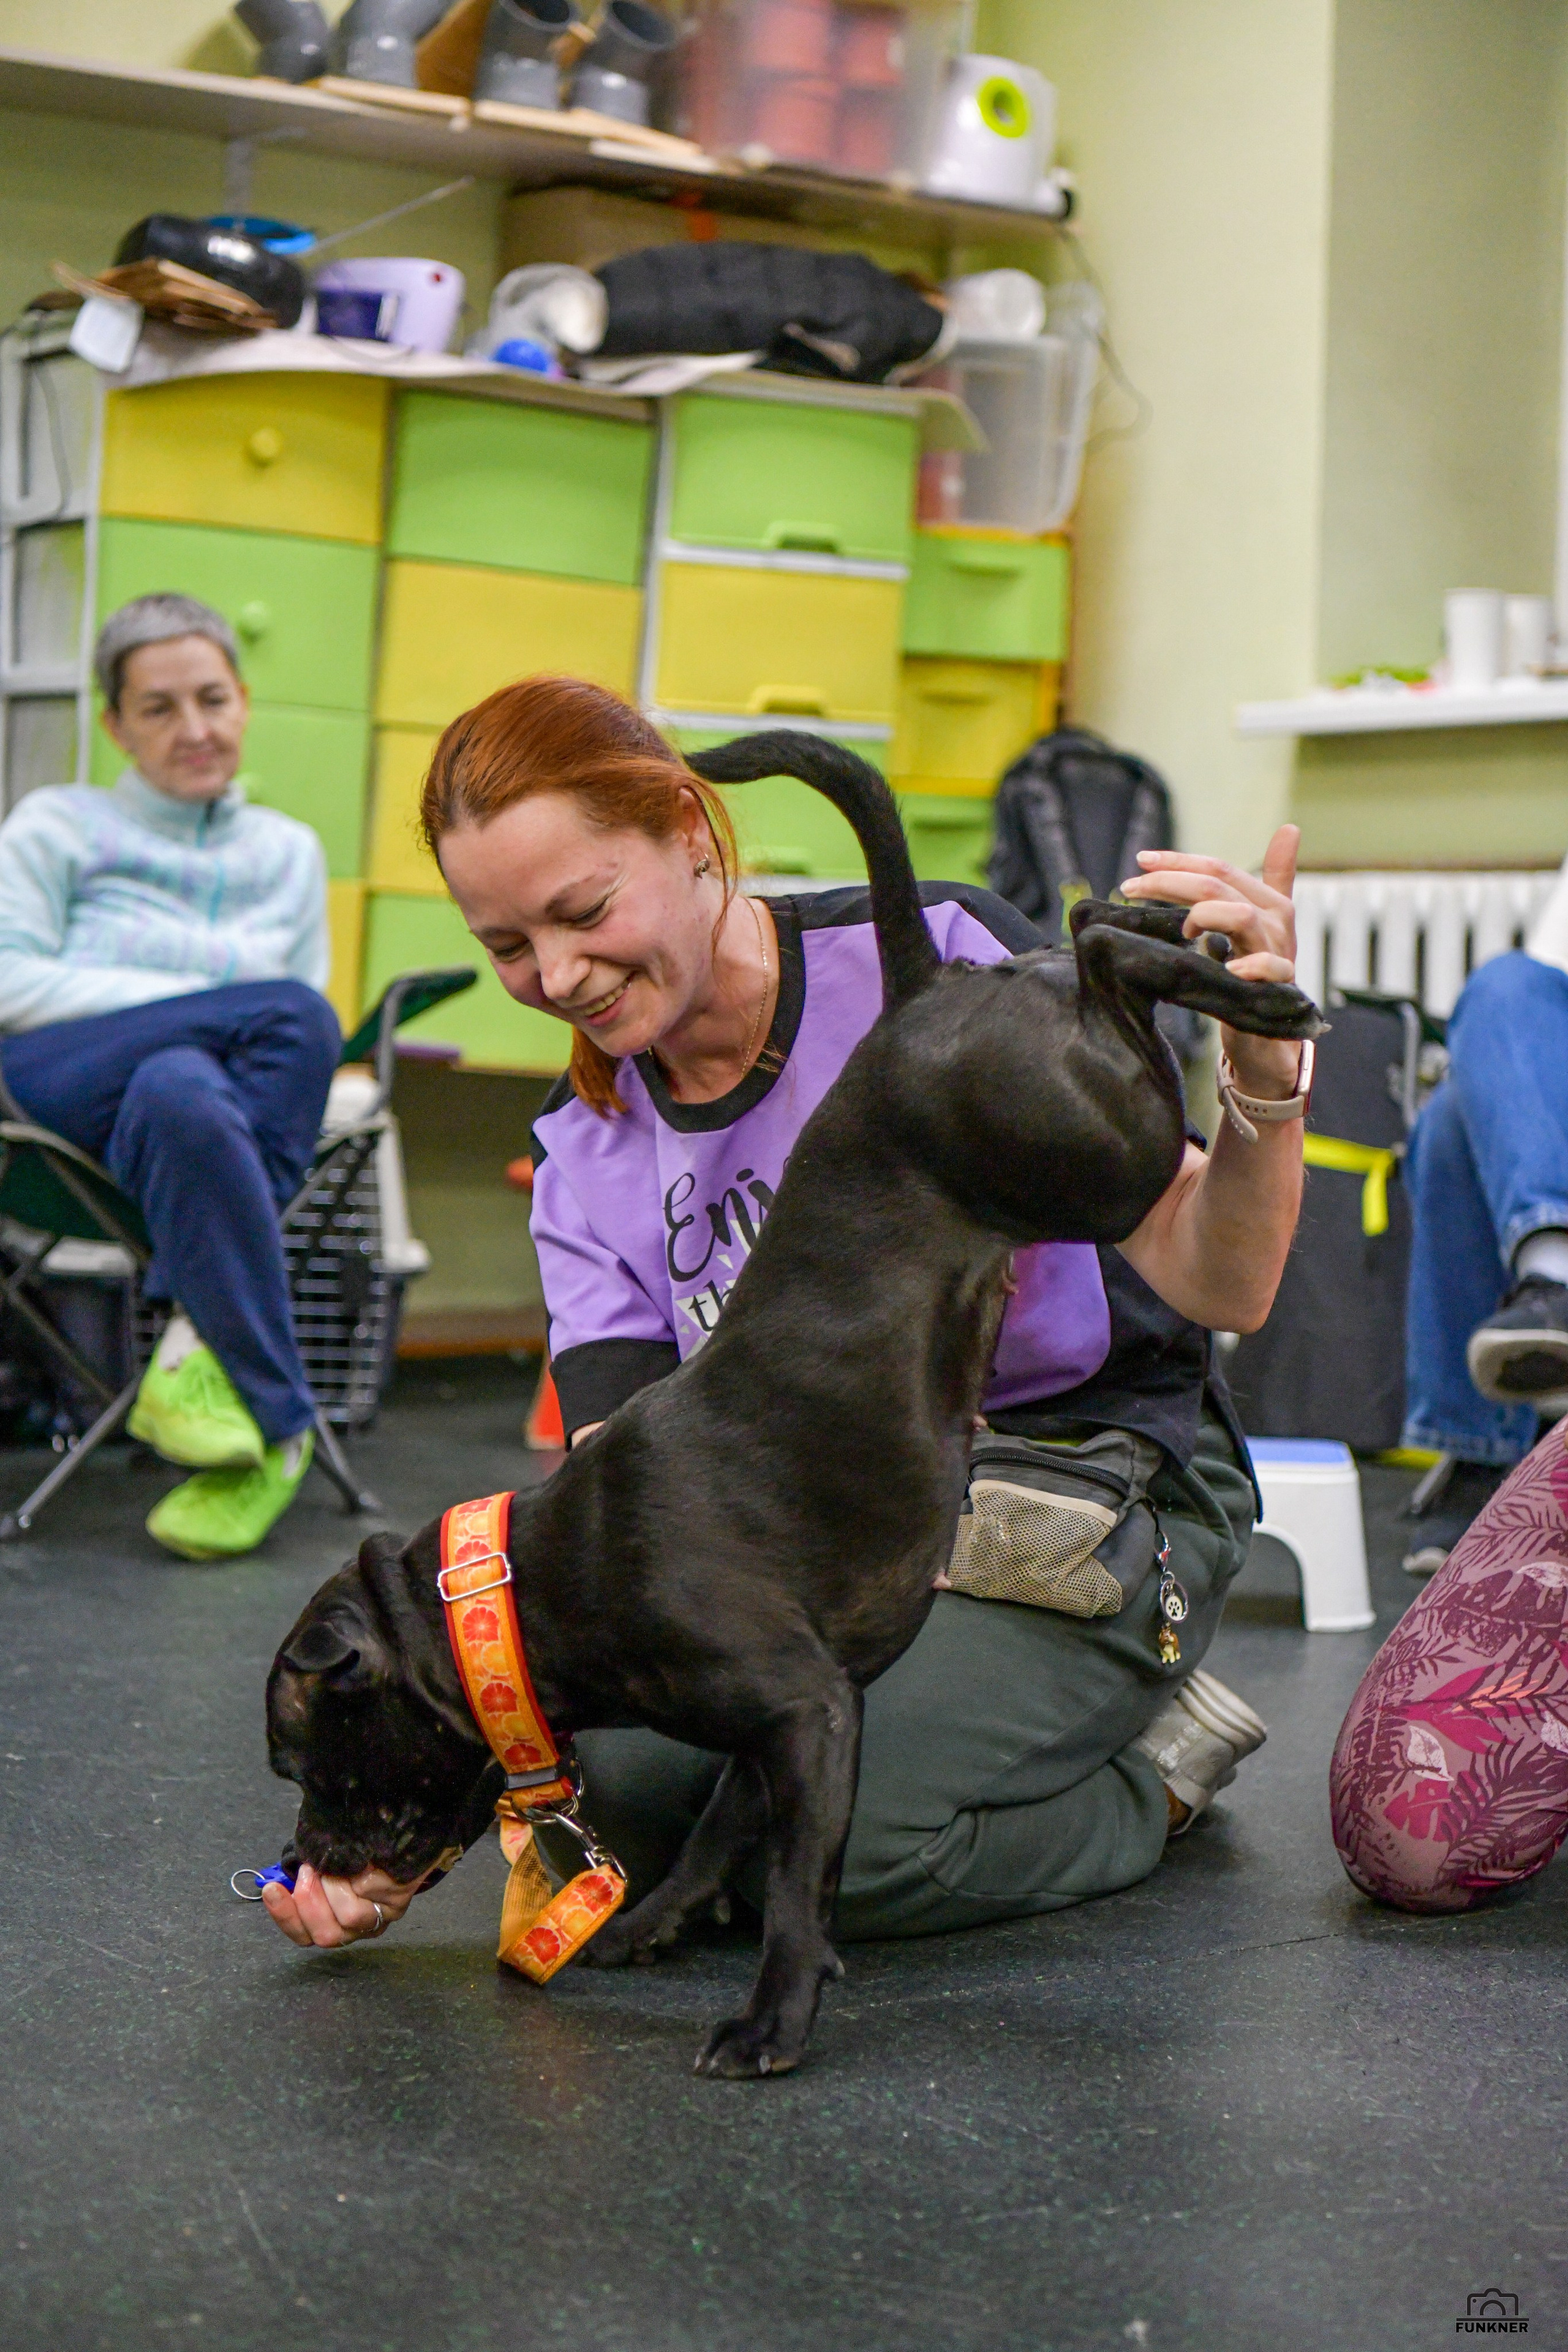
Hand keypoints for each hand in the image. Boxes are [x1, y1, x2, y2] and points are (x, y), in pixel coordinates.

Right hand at [261, 1859, 427, 1949]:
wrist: (397, 1835)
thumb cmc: (353, 1852)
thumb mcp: (323, 1864)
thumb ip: (305, 1874)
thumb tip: (281, 1876)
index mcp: (333, 1924)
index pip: (303, 1935)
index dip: (284, 1916)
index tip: (271, 1889)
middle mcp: (356, 1929)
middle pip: (326, 1935)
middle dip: (309, 1903)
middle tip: (308, 1871)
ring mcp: (378, 1918)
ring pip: (349, 1917)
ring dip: (335, 1886)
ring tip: (334, 1861)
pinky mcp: (398, 1903)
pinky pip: (373, 1896)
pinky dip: (362, 1876)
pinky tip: (359, 1861)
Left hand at [1119, 824, 1304, 1096]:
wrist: (1272, 1037)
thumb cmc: (1258, 976)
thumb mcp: (1255, 927)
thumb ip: (1260, 882)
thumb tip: (1289, 829)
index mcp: (1267, 902)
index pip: (1218, 869)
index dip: (1178, 862)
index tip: (1139, 861)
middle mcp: (1275, 921)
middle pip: (1219, 886)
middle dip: (1169, 882)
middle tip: (1129, 888)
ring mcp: (1278, 952)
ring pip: (1242, 916)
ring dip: (1204, 915)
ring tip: (1183, 930)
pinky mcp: (1280, 986)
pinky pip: (1271, 967)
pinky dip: (1249, 965)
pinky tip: (1227, 967)